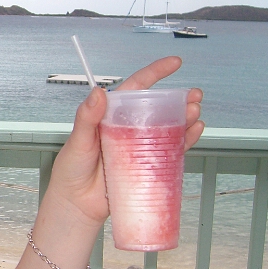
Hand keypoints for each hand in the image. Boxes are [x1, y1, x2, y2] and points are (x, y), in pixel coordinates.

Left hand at [47, 56, 203, 226]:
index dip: (155, 74)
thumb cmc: (72, 170)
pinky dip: (185, 141)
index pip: (135, 89)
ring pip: (168, 128)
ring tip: (195, 113)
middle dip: (178, 99)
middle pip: (158, 108)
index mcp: (111, 116)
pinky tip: (195, 132)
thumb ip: (87, 118)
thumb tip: (98, 93)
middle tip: (194, 95)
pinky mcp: (147, 166)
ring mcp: (139, 147)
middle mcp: (128, 129)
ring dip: (185, 119)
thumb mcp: (78, 140)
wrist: (77, 204)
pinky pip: (171, 151)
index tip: (174, 63)